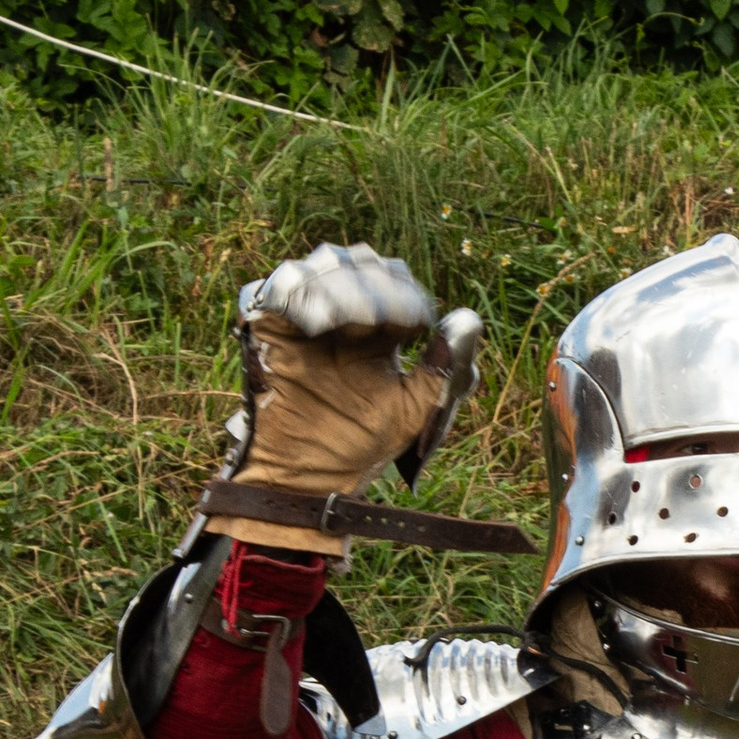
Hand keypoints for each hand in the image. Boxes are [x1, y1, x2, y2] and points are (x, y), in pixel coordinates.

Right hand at [210, 244, 484, 559]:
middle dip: (377, 284)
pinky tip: (321, 323)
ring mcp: (304, 313)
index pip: (393, 279)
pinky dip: (303, 294)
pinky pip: (281, 286)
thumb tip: (470, 319)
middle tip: (382, 320)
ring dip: (346, 286)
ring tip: (358, 320)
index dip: (407, 293)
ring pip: (325, 264)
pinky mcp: (267, 322)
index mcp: (376, 327)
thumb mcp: (414, 410)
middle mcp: (341, 312)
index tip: (417, 325)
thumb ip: (442, 368)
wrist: (306, 477)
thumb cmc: (358, 447)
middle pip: (360, 261)